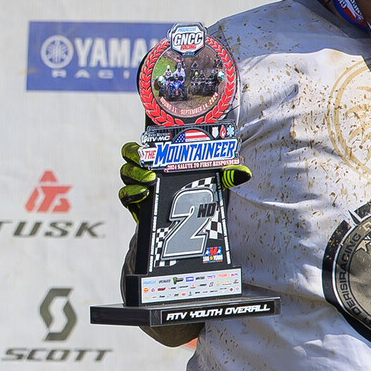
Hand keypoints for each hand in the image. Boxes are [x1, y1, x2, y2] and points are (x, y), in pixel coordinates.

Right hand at [121, 144, 252, 222]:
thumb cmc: (201, 191)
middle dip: (136, 165)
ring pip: (126, 179)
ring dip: (134, 182)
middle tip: (151, 174)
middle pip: (129, 162)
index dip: (137, 147)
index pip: (140, 147)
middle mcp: (145, 171)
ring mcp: (139, 189)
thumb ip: (226, 174)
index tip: (144, 149)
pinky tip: (144, 198)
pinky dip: (132, 197)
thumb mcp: (213, 181)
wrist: (192, 223)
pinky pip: (126, 199)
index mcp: (160, 159)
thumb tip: (244, 173)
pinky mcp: (137, 207)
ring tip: (148, 187)